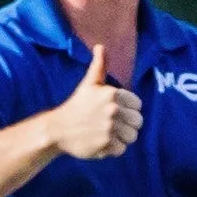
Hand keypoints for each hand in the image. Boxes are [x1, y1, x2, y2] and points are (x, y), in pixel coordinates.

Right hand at [41, 45, 142, 162]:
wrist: (57, 129)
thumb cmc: (76, 105)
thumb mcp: (89, 84)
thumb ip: (99, 66)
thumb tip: (101, 46)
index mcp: (112, 94)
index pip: (138, 105)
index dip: (128, 109)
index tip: (114, 111)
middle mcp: (113, 110)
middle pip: (138, 122)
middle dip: (127, 124)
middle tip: (110, 124)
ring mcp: (110, 128)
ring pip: (132, 137)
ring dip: (121, 138)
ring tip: (107, 133)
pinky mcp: (106, 145)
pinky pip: (122, 149)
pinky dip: (113, 149)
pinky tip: (101, 142)